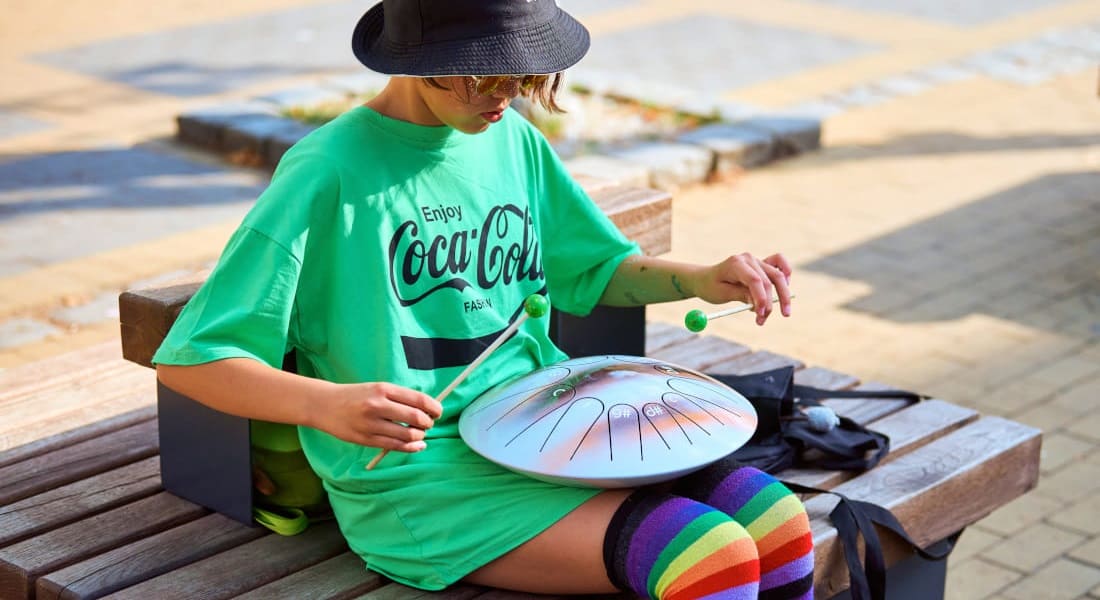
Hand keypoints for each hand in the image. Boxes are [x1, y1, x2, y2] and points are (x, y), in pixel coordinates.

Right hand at [312, 382, 441, 452]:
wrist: (325, 405)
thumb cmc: (356, 396)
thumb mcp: (377, 388)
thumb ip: (400, 398)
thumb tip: (427, 409)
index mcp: (383, 389)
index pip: (418, 399)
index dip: (434, 407)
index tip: (438, 411)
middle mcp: (377, 405)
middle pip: (416, 418)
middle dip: (428, 423)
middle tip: (429, 424)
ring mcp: (371, 424)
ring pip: (407, 435)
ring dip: (420, 436)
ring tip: (419, 434)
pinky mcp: (366, 439)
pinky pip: (395, 446)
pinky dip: (410, 447)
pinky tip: (417, 445)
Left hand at [695, 252, 792, 325]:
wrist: (705, 278)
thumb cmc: (710, 286)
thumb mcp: (721, 294)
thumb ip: (741, 295)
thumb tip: (760, 303)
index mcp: (736, 263)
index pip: (755, 280)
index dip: (761, 298)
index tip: (759, 315)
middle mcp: (749, 259)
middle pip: (769, 280)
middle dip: (769, 303)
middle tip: (763, 321)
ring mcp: (757, 260)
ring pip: (777, 276)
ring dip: (780, 297)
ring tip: (771, 314)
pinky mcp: (762, 264)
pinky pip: (779, 263)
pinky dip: (786, 273)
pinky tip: (787, 285)